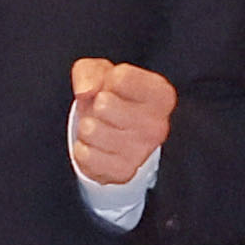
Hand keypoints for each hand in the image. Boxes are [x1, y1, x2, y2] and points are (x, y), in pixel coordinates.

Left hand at [69, 58, 174, 183]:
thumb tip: (85, 91)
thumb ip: (91, 72)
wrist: (113, 136)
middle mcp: (158, 125)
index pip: (121, 77)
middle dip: (94, 105)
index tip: (112, 88)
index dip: (106, 80)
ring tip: (99, 128)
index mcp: (161, 96)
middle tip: (104, 111)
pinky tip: (96, 147)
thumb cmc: (112, 99)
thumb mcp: (102, 73)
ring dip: (87, 128)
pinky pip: (85, 155)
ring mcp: (142, 152)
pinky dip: (83, 149)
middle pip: (104, 104)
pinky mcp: (124, 172)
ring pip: (91, 130)